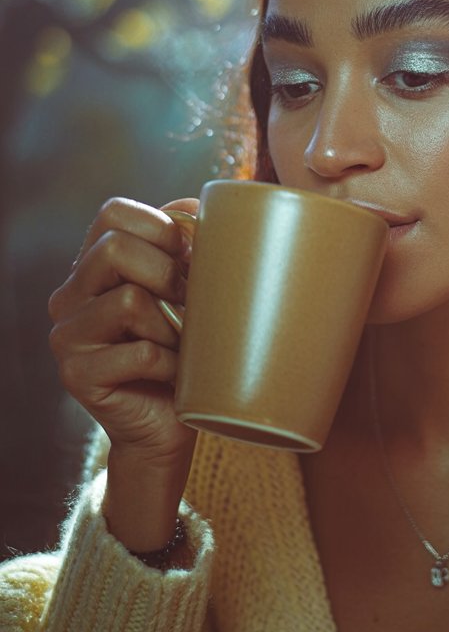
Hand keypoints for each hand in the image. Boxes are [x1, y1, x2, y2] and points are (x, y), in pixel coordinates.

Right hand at [48, 195, 198, 473]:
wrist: (170, 425)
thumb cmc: (185, 351)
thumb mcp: (186, 290)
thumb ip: (185, 245)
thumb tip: (199, 205)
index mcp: (93, 265)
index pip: (113, 213)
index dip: (159, 226)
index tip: (190, 254)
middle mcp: (69, 295)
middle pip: (114, 250)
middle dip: (167, 272)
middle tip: (190, 301)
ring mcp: (67, 336)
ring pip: (128, 301)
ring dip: (172, 324)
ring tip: (184, 343)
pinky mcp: (76, 375)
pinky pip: (139, 353)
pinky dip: (172, 363)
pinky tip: (179, 374)